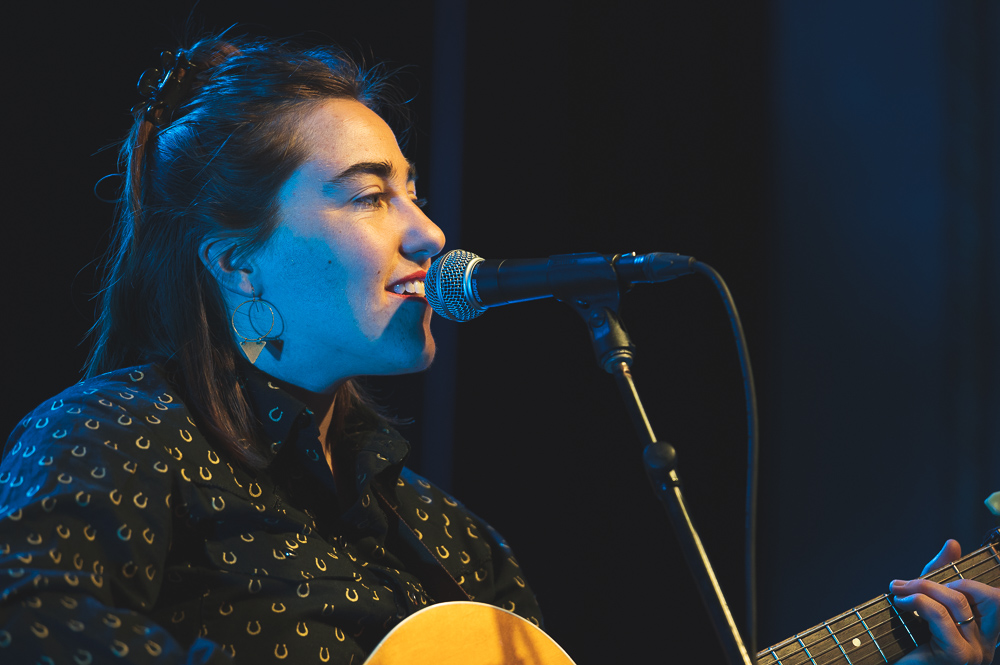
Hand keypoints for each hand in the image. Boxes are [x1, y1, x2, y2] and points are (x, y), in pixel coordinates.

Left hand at [892, 540, 999, 663]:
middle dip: (936, 581)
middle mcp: (988, 644)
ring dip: (921, 588)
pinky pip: (941, 616)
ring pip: (956, 603)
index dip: (976, 580)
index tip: (958, 572)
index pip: (996, 598)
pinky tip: (900, 603)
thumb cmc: (907, 637)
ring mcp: (976, 653)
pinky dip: (918, 602)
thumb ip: (939, 573)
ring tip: (898, 590)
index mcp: (986, 632)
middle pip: (977, 596)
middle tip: (906, 583)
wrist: (889, 664)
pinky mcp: (958, 656)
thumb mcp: (925, 598)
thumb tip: (953, 543)